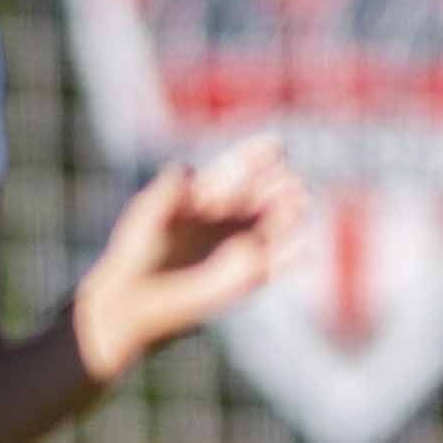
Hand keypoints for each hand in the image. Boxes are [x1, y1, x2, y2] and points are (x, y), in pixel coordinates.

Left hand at [73, 135, 307, 384]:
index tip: (276, 145)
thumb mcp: (149, 211)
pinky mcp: (249, 277)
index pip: (239, 171)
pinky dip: (292, 255)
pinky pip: (278, 263)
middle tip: (290, 180)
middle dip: (279, 185)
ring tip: (300, 202)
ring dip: (291, 214)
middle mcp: (229, 218)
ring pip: (276, 225)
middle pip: (262, 195)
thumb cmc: (137, 252)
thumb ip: (169, 189)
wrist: (136, 297)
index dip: (257, 157)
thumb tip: (188, 170)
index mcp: (208, 196)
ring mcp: (242, 246)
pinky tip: (305, 243)